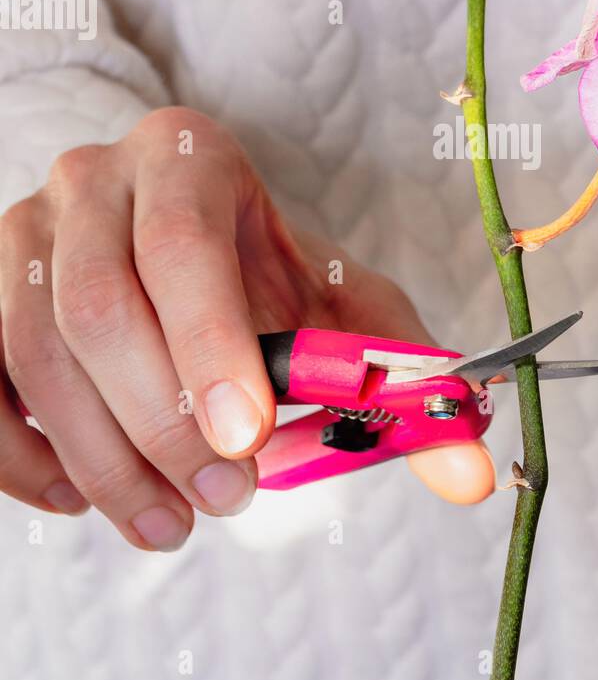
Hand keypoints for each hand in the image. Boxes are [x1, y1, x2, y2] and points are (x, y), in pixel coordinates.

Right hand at [0, 108, 494, 549]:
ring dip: (101, 458)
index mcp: (188, 157)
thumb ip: (403, 375)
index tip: (247, 441)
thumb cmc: (264, 271)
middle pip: (98, 305)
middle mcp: (94, 179)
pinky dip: (23, 457)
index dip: (208, 345)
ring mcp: (22, 230)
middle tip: (224, 501)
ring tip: (169, 522)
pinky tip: (82, 496)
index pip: (182, 242)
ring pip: (34, 351)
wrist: (173, 238)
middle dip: (161, 424)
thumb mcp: (343, 303)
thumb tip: (470, 473)